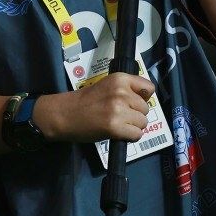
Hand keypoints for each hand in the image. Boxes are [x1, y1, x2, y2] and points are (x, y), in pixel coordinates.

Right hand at [32, 73, 154, 142]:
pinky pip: (136, 134)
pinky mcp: (115, 127)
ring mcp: (118, 110)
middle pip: (146, 108)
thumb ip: (126, 89)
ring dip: (134, 126)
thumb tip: (146, 100)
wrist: (66, 113)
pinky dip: (130, 137)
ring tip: (119, 125)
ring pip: (143, 122)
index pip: (149, 87)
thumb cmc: (86, 101)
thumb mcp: (108, 86)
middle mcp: (121, 92)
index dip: (144, 98)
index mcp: (120, 78)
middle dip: (136, 114)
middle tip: (122, 116)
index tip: (135, 103)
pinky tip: (119, 133)